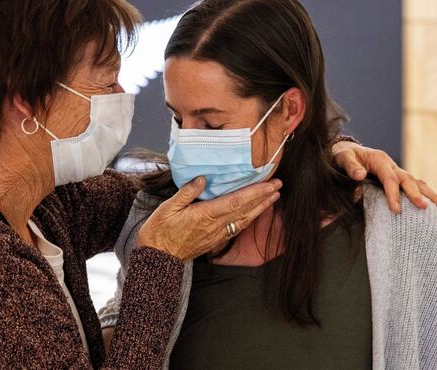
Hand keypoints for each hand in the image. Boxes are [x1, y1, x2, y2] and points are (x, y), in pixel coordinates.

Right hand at [138, 177, 281, 260]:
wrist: (157, 259)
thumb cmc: (159, 231)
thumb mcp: (168, 207)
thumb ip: (187, 192)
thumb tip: (203, 178)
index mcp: (205, 215)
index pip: (236, 201)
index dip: (255, 192)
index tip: (269, 183)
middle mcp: (215, 226)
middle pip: (244, 210)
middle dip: (263, 198)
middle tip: (279, 185)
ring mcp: (216, 235)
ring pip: (243, 220)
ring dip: (260, 208)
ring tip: (273, 198)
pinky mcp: (214, 241)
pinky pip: (236, 229)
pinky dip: (248, 219)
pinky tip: (254, 214)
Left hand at [332, 141, 436, 213]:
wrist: (345, 151)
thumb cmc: (343, 155)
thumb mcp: (342, 157)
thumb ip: (350, 166)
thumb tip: (360, 176)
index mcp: (379, 160)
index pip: (390, 179)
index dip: (394, 194)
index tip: (397, 210)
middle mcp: (391, 165)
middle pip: (408, 180)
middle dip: (417, 194)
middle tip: (425, 208)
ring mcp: (395, 171)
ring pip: (417, 182)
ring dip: (431, 194)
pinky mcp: (396, 177)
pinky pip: (413, 185)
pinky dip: (425, 193)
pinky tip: (435, 204)